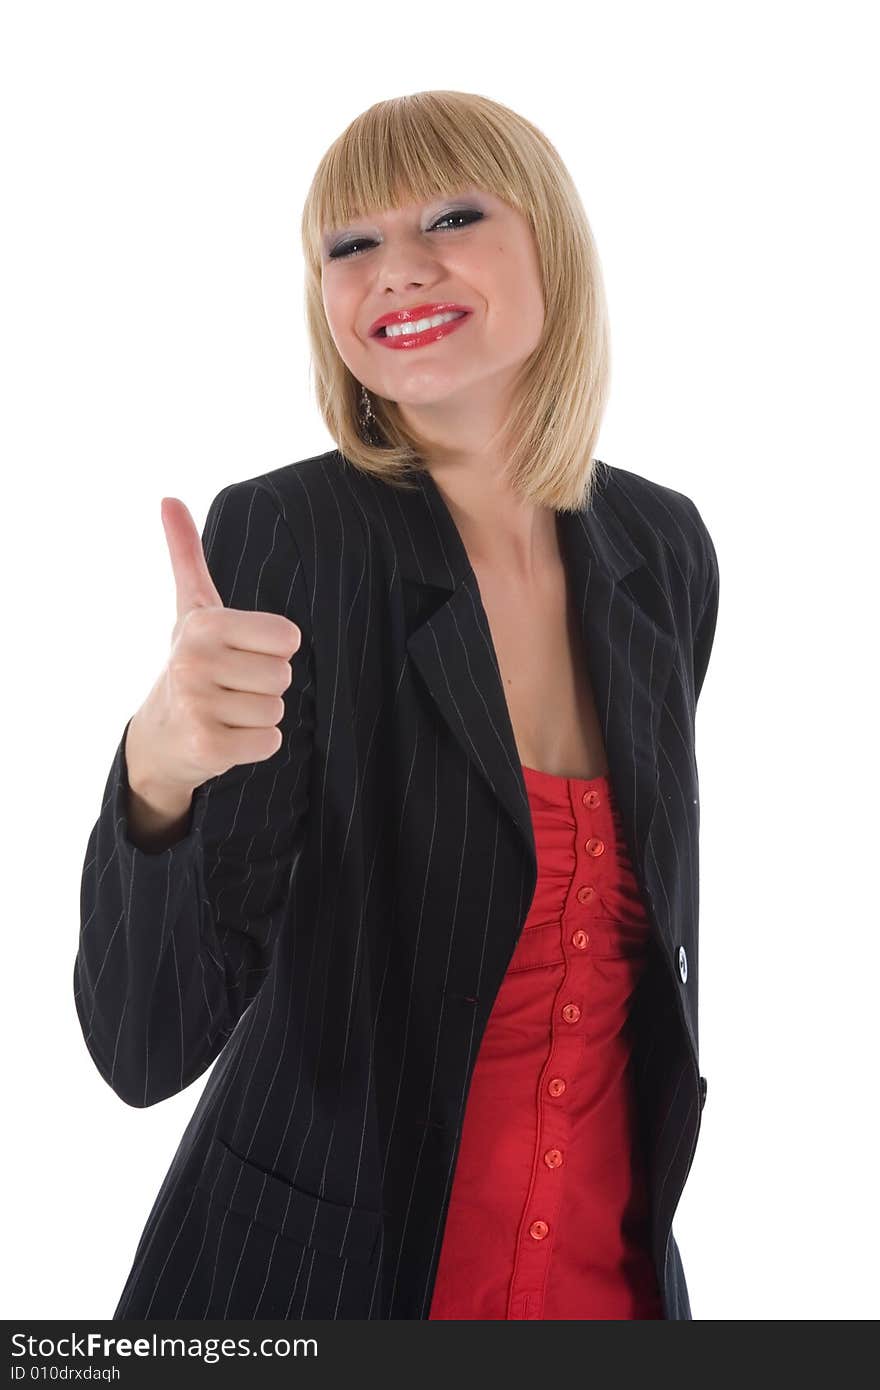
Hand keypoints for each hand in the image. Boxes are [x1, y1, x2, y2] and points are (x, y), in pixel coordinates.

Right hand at [125, 496, 302, 797]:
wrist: (160, 734)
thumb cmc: (191, 662)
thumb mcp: (192, 607)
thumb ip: (187, 553)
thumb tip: (168, 499)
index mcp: (203, 624)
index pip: (288, 639)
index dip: (272, 649)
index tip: (240, 652)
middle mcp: (194, 662)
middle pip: (284, 675)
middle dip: (265, 684)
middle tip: (231, 686)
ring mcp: (198, 707)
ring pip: (278, 711)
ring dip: (258, 715)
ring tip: (226, 710)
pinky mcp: (207, 748)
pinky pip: (270, 742)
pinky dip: (256, 744)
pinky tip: (226, 736)